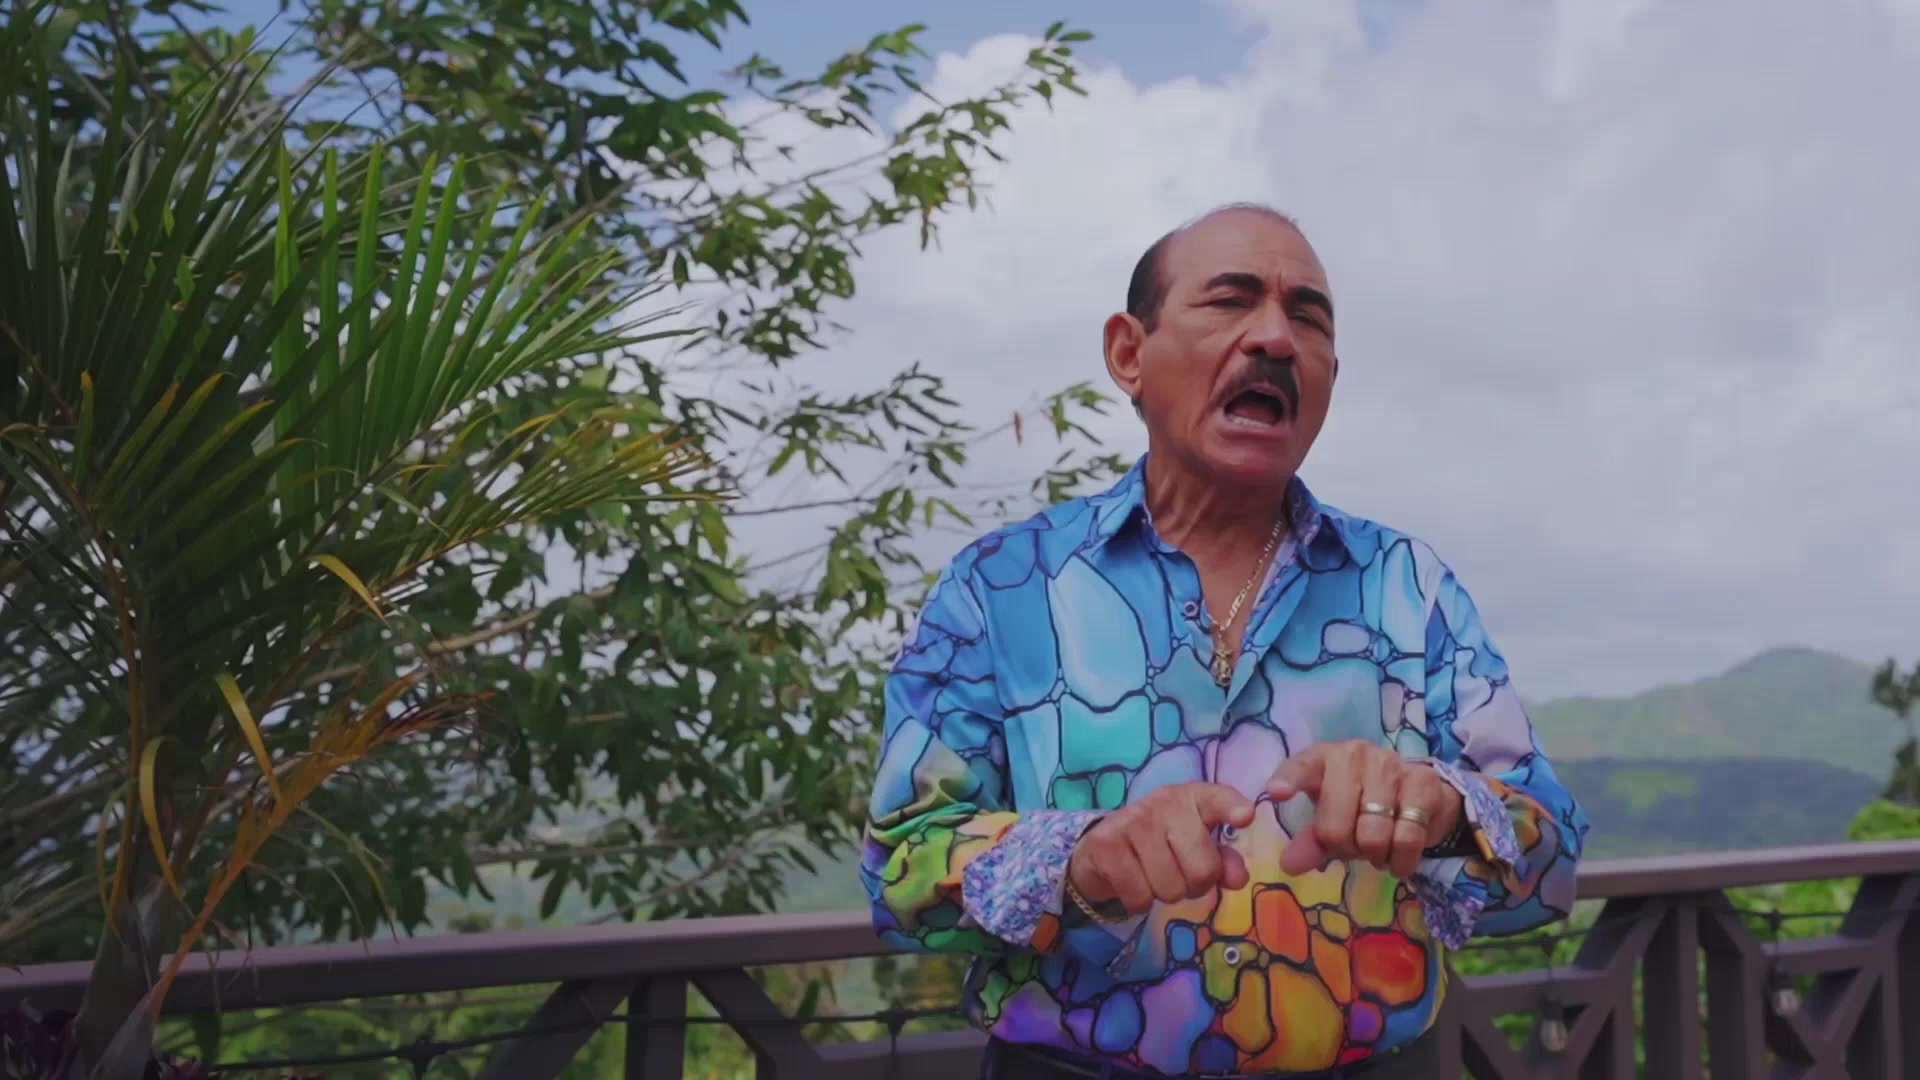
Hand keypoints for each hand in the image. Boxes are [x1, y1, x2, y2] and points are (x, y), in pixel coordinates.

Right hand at [1067, 782, 1254, 914]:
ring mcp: (1132, 820)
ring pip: (1170, 889)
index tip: (1245, 816)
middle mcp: (1164, 803)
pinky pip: (1140, 897)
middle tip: (1179, 873)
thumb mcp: (1197, 846)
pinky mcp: (1106, 844)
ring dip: (1165, 894)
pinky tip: (1133, 880)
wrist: (1104, 845)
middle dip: (1195, 885)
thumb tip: (1239, 879)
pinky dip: (1139, 901)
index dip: (1232, 808)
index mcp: (1192, 798)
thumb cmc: (1162, 842)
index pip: (1216, 799)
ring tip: (1153, 875)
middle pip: (1203, 870)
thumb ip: (1223, 860)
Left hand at [1266, 742, 1463, 878]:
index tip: (1276, 793)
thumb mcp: (1331, 819)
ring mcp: (1390, 765)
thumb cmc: (1362, 804)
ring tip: (1377, 849)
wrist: (1420, 794)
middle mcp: (1353, 755)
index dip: (1288, 780)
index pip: (1301, 768)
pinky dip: (1401, 860)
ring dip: (1375, 855)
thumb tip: (1289, 865)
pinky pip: (1407, 837)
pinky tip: (1398, 860)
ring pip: (1372, 834)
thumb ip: (1310, 841)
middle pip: (1336, 826)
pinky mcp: (1422, 782)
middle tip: (1355, 846)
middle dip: (1344, 848)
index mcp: (1322, 759)